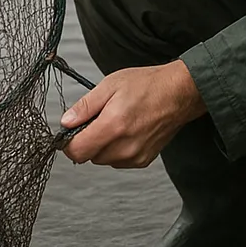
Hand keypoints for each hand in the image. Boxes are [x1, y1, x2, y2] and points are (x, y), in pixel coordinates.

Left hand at [60, 61, 205, 167]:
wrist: (179, 93)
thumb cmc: (147, 85)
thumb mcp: (109, 85)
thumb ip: (85, 107)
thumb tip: (66, 122)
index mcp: (113, 126)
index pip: (77, 151)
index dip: (67, 143)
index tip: (70, 131)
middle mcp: (124, 146)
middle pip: (88, 157)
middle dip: (87, 140)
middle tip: (98, 119)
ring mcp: (135, 156)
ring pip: (103, 160)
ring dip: (101, 146)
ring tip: (115, 123)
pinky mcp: (143, 160)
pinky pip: (118, 161)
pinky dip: (116, 149)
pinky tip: (126, 131)